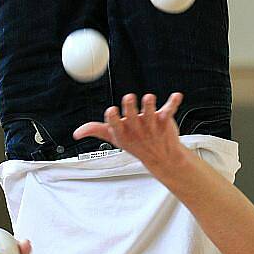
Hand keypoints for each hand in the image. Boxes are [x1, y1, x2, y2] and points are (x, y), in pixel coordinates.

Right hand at [73, 92, 187, 171]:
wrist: (162, 157)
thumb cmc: (137, 144)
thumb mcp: (115, 139)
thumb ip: (96, 131)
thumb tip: (76, 133)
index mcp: (123, 132)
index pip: (115, 124)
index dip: (113, 118)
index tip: (111, 111)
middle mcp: (137, 128)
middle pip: (132, 115)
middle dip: (130, 106)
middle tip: (129, 98)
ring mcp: (151, 124)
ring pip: (150, 112)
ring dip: (149, 104)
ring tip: (149, 98)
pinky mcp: (164, 120)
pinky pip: (169, 109)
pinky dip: (173, 102)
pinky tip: (176, 96)